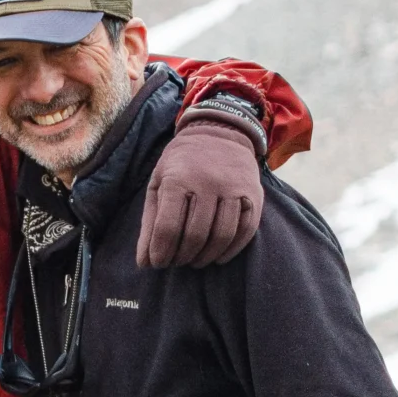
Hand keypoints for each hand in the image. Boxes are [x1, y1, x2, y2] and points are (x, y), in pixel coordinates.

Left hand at [140, 113, 262, 268]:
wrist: (219, 133)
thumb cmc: (181, 165)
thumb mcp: (158, 185)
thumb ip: (150, 223)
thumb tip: (143, 263)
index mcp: (178, 179)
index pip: (167, 227)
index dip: (160, 252)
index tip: (157, 263)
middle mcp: (208, 182)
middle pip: (194, 234)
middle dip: (182, 256)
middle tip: (176, 263)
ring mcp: (233, 187)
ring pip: (221, 235)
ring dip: (206, 256)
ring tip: (195, 262)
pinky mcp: (254, 193)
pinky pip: (246, 229)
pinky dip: (232, 249)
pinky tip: (219, 257)